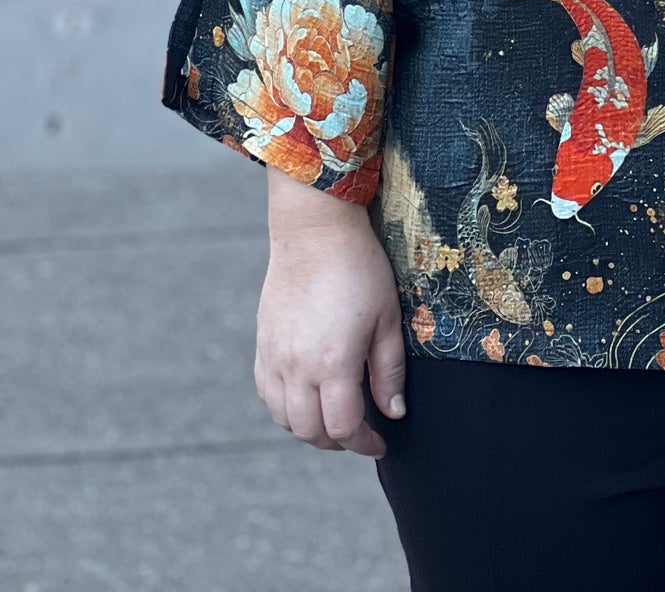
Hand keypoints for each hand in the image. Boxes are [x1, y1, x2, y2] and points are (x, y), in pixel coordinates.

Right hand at [255, 172, 405, 456]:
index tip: (380, 442)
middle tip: (360, 433)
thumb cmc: (359, 268)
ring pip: (284, 418)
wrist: (314, 230)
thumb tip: (393, 413)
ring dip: (309, 428)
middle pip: (310, 431)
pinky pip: (268, 394)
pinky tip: (306, 396)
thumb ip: (389, 371)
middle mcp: (296, 368)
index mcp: (332, 363)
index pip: (342, 428)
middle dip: (337, 441)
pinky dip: (286, 408)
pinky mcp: (262, 345)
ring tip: (335, 417)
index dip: (363, 443)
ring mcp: (273, 357)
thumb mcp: (387, 318)